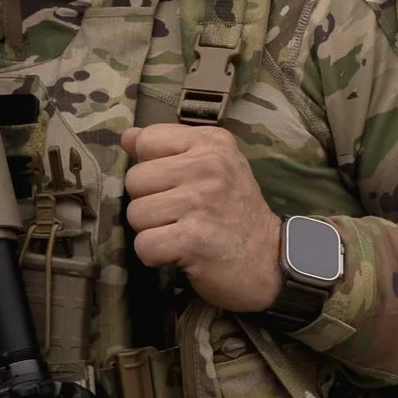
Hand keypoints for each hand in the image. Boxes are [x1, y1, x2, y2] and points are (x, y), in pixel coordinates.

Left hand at [120, 124, 283, 312]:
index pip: (147, 140)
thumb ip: (169, 149)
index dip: (152, 168)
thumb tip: (127, 136)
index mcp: (213, 143)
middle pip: (135, 180)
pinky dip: (155, 256)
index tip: (176, 186)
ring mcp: (201, 202)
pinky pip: (144, 245)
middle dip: (149, 203)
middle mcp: (209, 166)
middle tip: (180, 217)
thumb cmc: (236, 213)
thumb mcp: (213, 167)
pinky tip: (179, 254)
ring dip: (152, 232)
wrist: (271, 261)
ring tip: (181, 234)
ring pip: (135, 214)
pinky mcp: (193, 238)